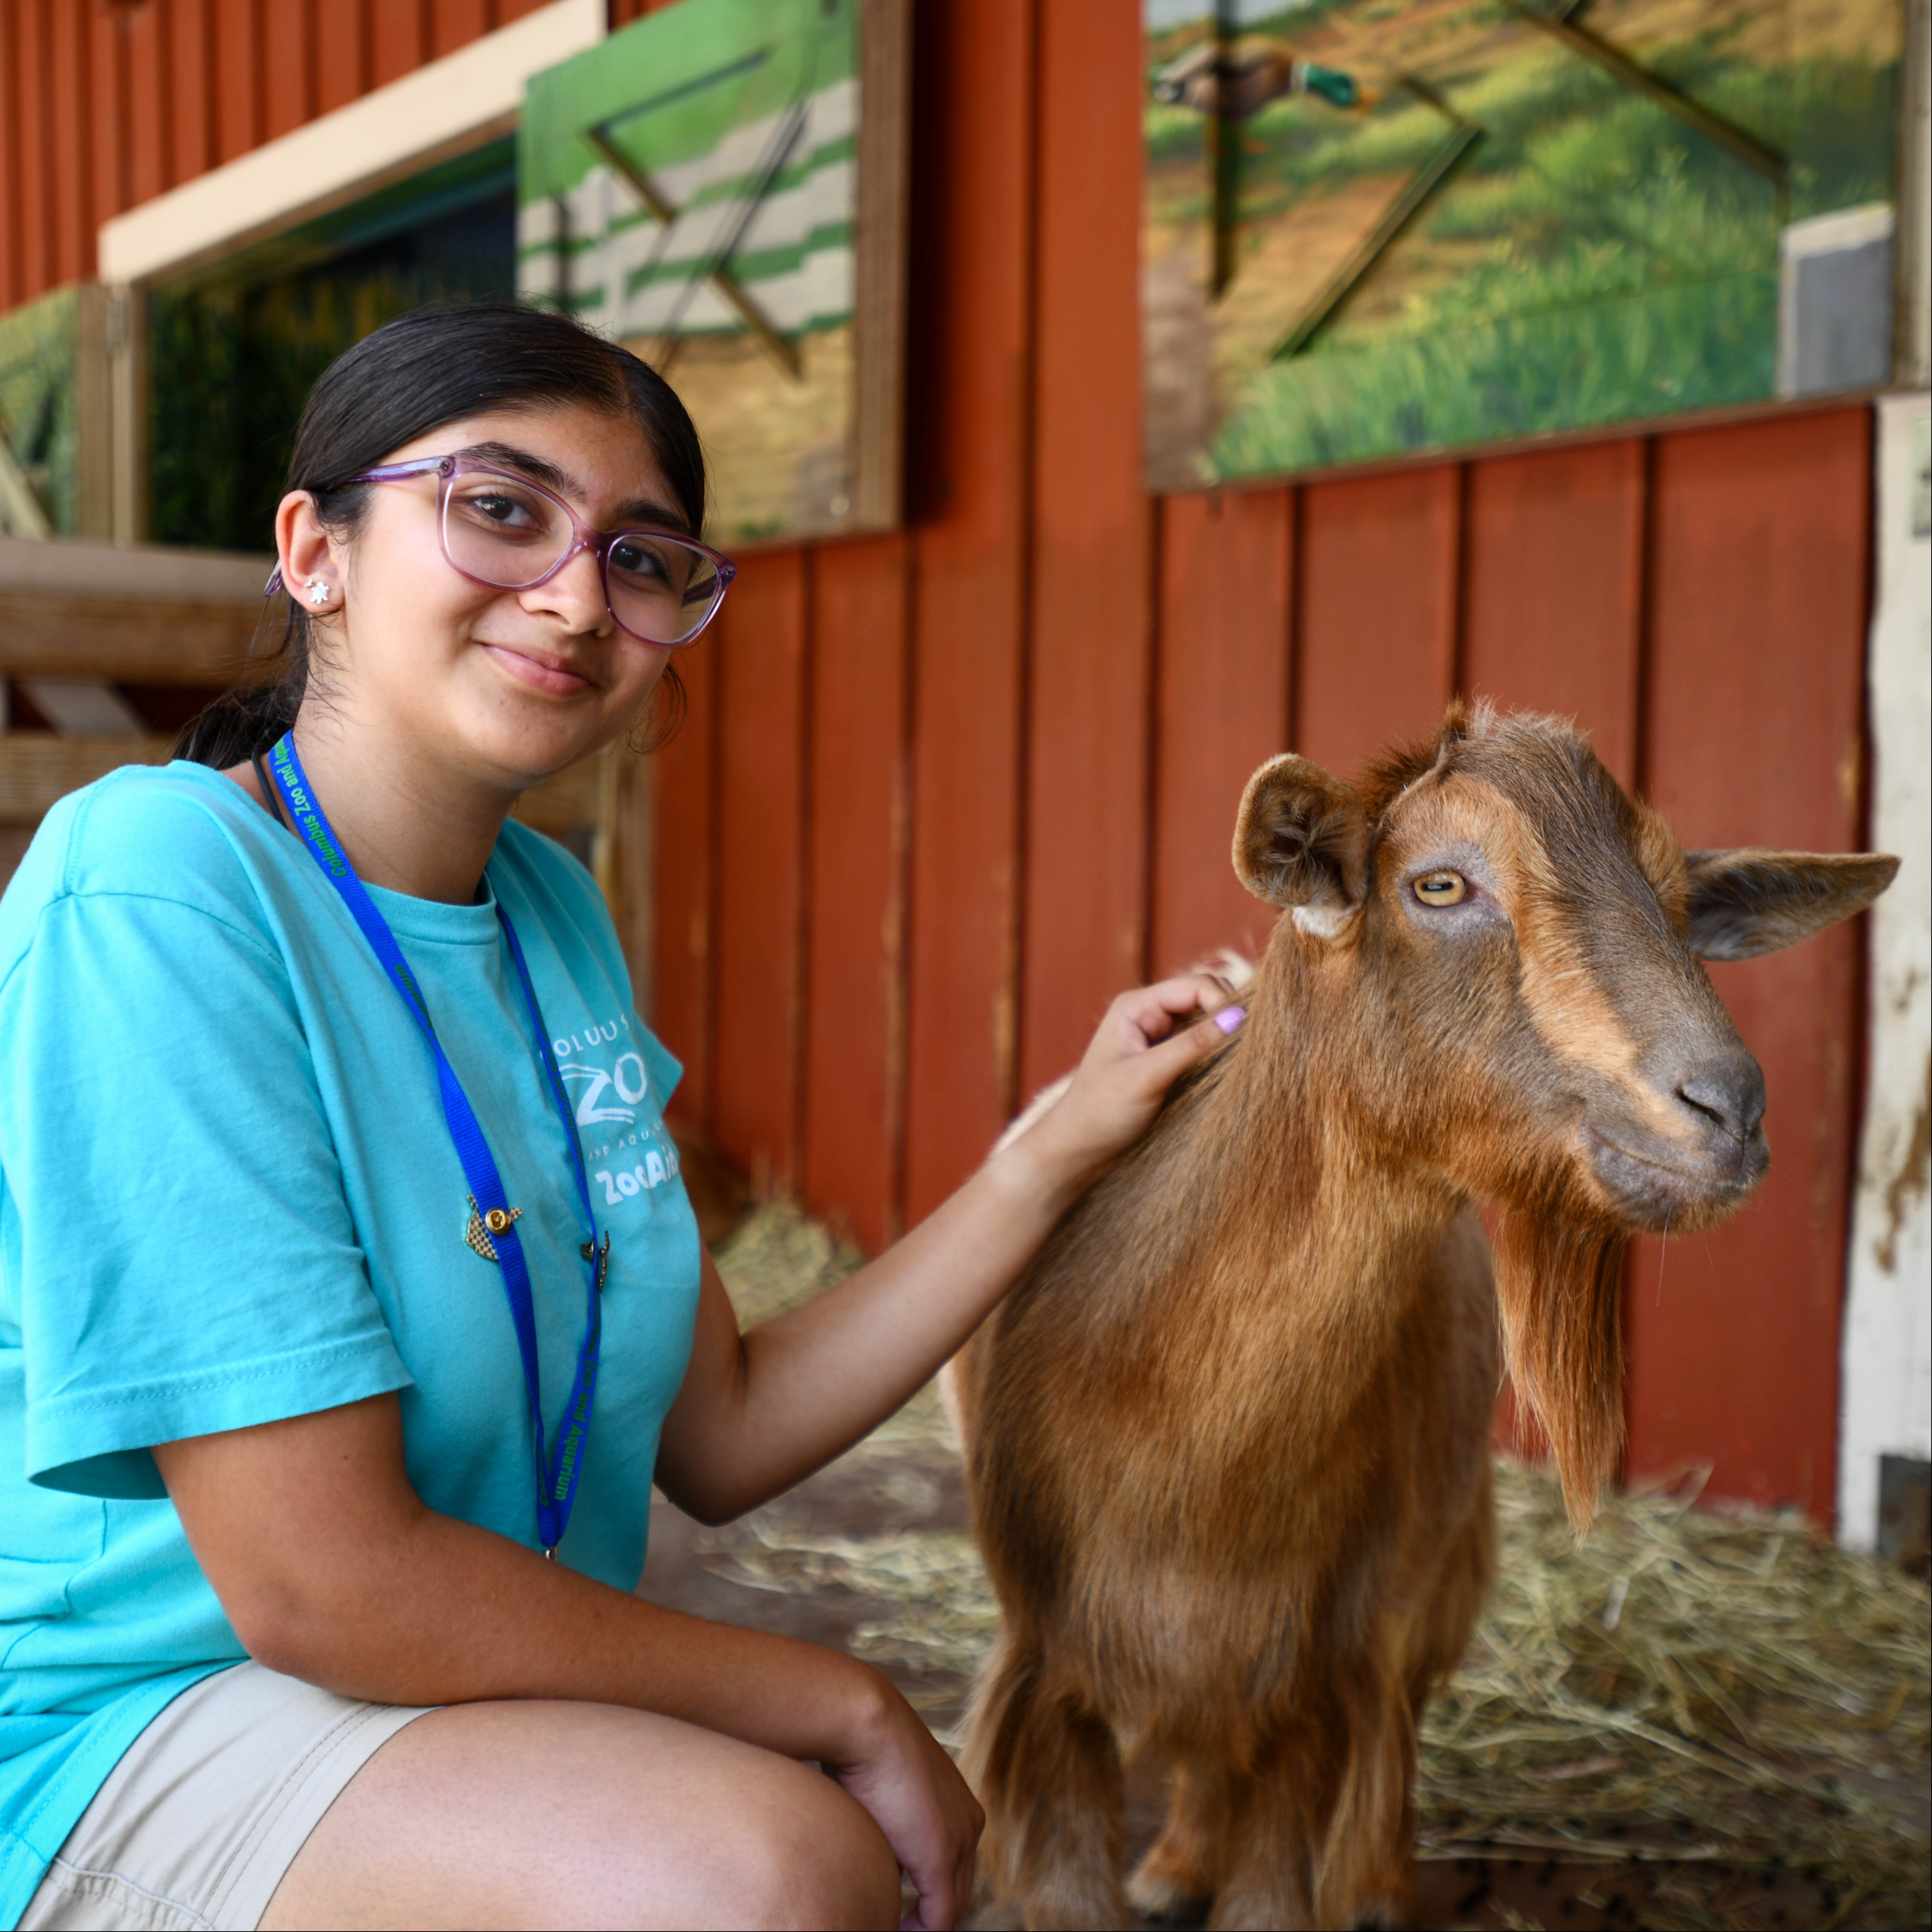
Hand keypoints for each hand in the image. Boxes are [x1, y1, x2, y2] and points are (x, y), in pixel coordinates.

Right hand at [827, 1677, 983, 1929]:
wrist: (866, 1724)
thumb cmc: (864, 1751)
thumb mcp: (884, 1797)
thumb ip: (893, 1831)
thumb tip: (883, 1862)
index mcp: (960, 1807)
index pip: (955, 1870)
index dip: (931, 1899)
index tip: (905, 1916)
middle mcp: (969, 1824)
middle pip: (959, 1892)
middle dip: (931, 1917)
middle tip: (902, 1928)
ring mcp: (961, 1839)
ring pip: (952, 1906)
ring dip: (923, 1926)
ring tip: (896, 1931)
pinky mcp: (942, 1857)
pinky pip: (940, 1918)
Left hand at [1008, 972, 1243, 1198]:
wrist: (1078, 1150)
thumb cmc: (1100, 1111)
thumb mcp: (1146, 1077)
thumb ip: (1191, 1046)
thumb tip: (1238, 1017)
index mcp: (1136, 1006)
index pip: (1196, 986)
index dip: (1223, 1004)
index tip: (1242, 1035)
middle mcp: (1149, 1014)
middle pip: (1205, 998)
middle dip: (1226, 1017)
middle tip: (1243, 1051)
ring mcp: (1158, 1037)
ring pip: (1207, 1023)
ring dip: (1223, 1037)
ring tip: (1237, 1062)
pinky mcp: (1167, 1060)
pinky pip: (1202, 1046)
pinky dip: (1217, 1054)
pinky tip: (1224, 1073)